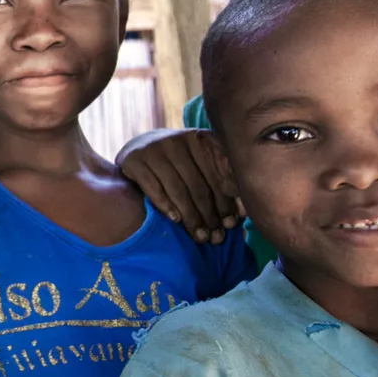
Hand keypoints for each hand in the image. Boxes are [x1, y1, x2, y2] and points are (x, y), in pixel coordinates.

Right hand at [116, 128, 241, 243]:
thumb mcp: (201, 161)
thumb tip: (243, 211)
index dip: (226, 201)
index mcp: (200, 138)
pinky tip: (176, 220)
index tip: (232, 224)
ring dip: (191, 217)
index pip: (217, 174)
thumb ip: (221, 178)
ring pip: (178, 190)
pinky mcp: (134, 160)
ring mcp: (153, 149)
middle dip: (210, 215)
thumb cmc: (178, 162)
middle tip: (216, 238)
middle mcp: (176, 140)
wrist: (139, 147)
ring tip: (200, 236)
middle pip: (198, 185)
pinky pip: (153, 188)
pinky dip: (166, 206)